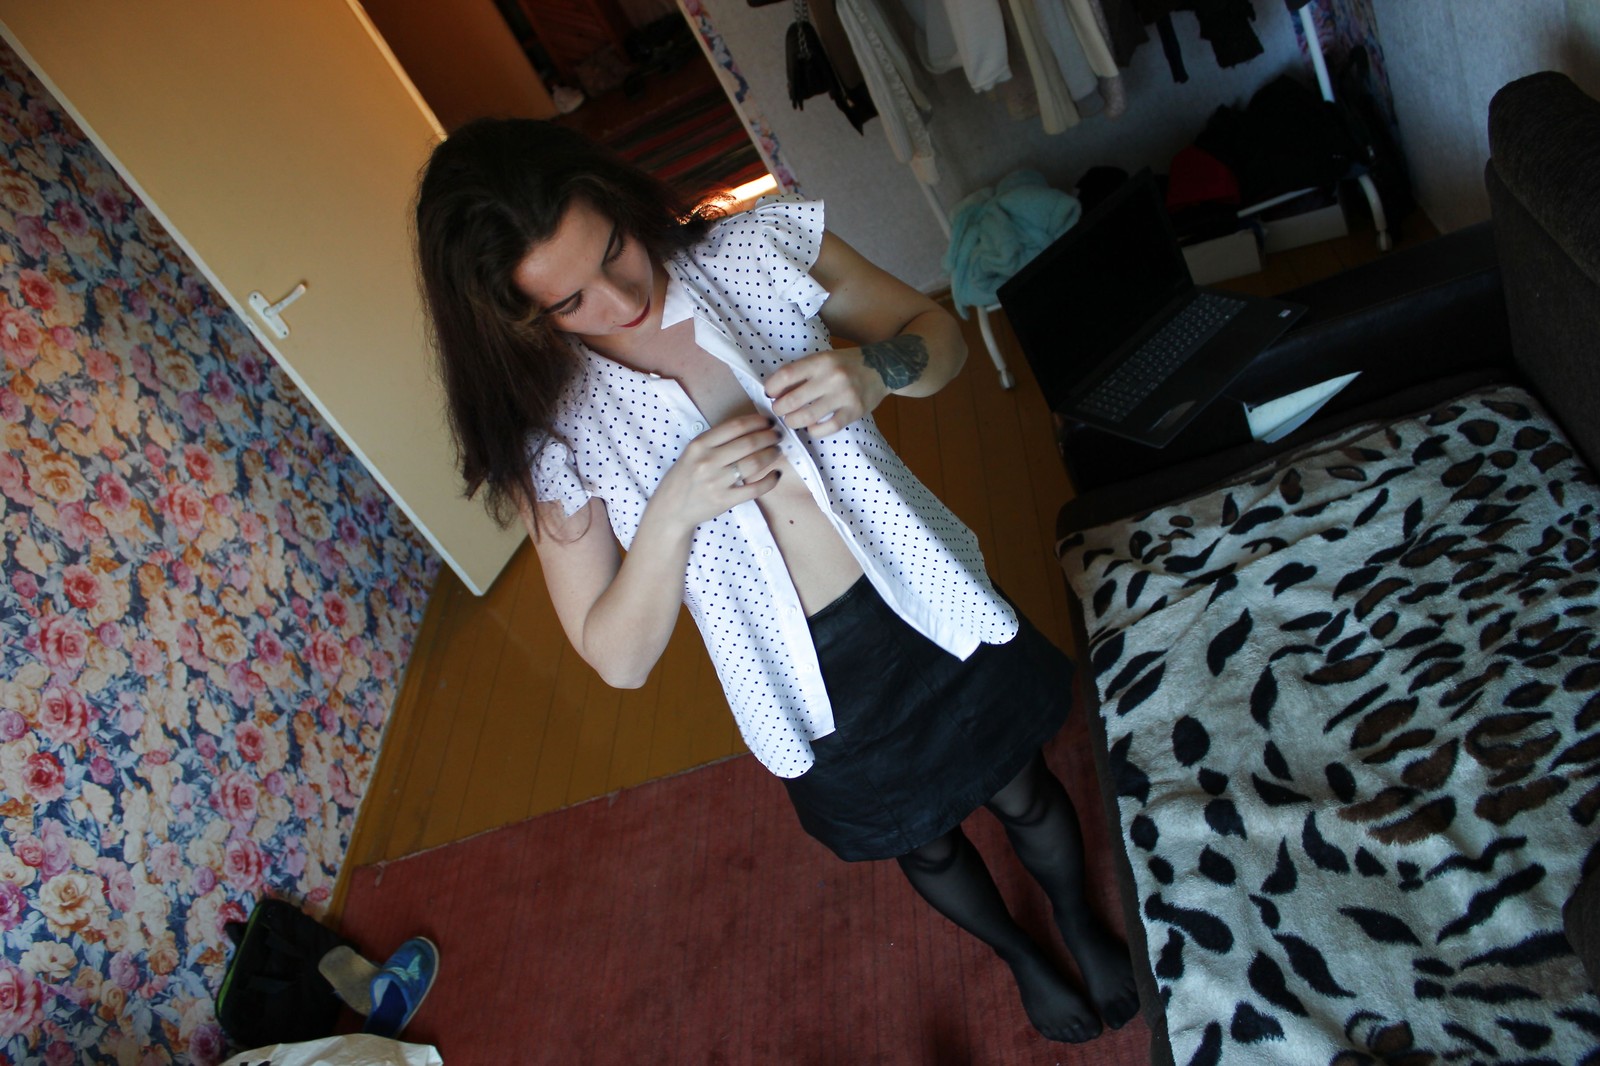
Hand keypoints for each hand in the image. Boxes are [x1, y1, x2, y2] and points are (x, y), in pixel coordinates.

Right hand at [649, 412, 783, 531]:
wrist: (672, 508)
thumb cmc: (685, 477)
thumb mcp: (693, 452)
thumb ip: (716, 440)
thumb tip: (751, 428)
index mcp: (699, 444)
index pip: (736, 426)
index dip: (757, 421)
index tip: (768, 421)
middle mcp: (708, 461)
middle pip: (749, 443)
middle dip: (769, 436)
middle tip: (777, 435)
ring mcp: (716, 481)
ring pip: (754, 463)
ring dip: (771, 454)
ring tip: (777, 450)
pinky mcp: (725, 500)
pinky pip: (755, 488)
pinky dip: (770, 480)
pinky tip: (776, 474)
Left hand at [764, 349, 886, 436]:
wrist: (882, 368)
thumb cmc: (846, 364)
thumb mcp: (824, 359)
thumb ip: (803, 372)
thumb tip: (776, 391)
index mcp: (821, 361)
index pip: (786, 375)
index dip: (772, 387)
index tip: (769, 394)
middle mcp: (832, 377)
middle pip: (793, 400)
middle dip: (779, 409)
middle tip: (779, 410)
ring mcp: (844, 396)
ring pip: (807, 417)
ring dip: (793, 421)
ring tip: (792, 420)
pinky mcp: (854, 411)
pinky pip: (827, 428)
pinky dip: (814, 431)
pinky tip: (811, 427)